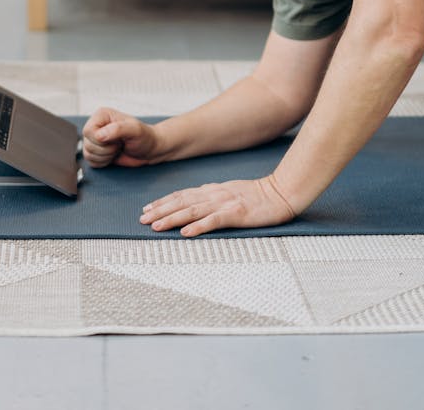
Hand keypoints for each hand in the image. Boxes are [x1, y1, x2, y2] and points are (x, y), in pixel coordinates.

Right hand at [82, 108, 159, 167]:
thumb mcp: (135, 130)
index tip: (117, 139)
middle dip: (106, 150)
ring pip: (88, 154)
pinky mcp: (97, 152)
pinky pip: (91, 161)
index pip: (88, 131)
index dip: (101, 140)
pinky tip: (113, 156)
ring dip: (105, 156)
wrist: (150, 149)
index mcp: (102, 116)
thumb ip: (118, 129)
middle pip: (87, 144)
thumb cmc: (145, 137)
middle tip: (119, 144)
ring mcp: (96, 139)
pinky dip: (103, 162)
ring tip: (117, 149)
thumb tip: (100, 135)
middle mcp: (97, 126)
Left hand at [139, 175, 295, 236]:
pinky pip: (214, 221)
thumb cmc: (258, 195)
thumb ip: (212, 195)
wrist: (281, 193)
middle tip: (142, 219)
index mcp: (212, 190)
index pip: (182, 195)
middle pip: (181, 202)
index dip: (163, 202)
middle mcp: (214, 195)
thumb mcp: (230, 191)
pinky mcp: (236, 214)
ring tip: (156, 226)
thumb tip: (194, 200)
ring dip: (172, 218)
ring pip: (192, 211)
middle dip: (160, 210)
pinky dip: (198, 227)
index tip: (147, 208)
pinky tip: (186, 233)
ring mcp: (225, 204)